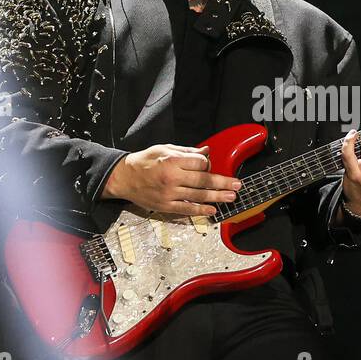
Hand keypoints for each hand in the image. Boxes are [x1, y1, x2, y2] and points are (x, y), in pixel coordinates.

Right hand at [102, 144, 241, 216]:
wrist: (123, 178)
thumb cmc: (144, 161)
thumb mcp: (164, 149)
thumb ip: (187, 151)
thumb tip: (207, 152)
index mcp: (172, 161)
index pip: (199, 163)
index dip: (208, 164)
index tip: (210, 165)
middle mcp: (172, 177)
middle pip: (203, 180)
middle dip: (223, 182)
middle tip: (237, 185)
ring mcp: (169, 193)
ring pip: (199, 196)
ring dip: (217, 197)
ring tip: (231, 197)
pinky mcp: (166, 206)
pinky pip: (187, 209)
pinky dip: (201, 210)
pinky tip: (212, 210)